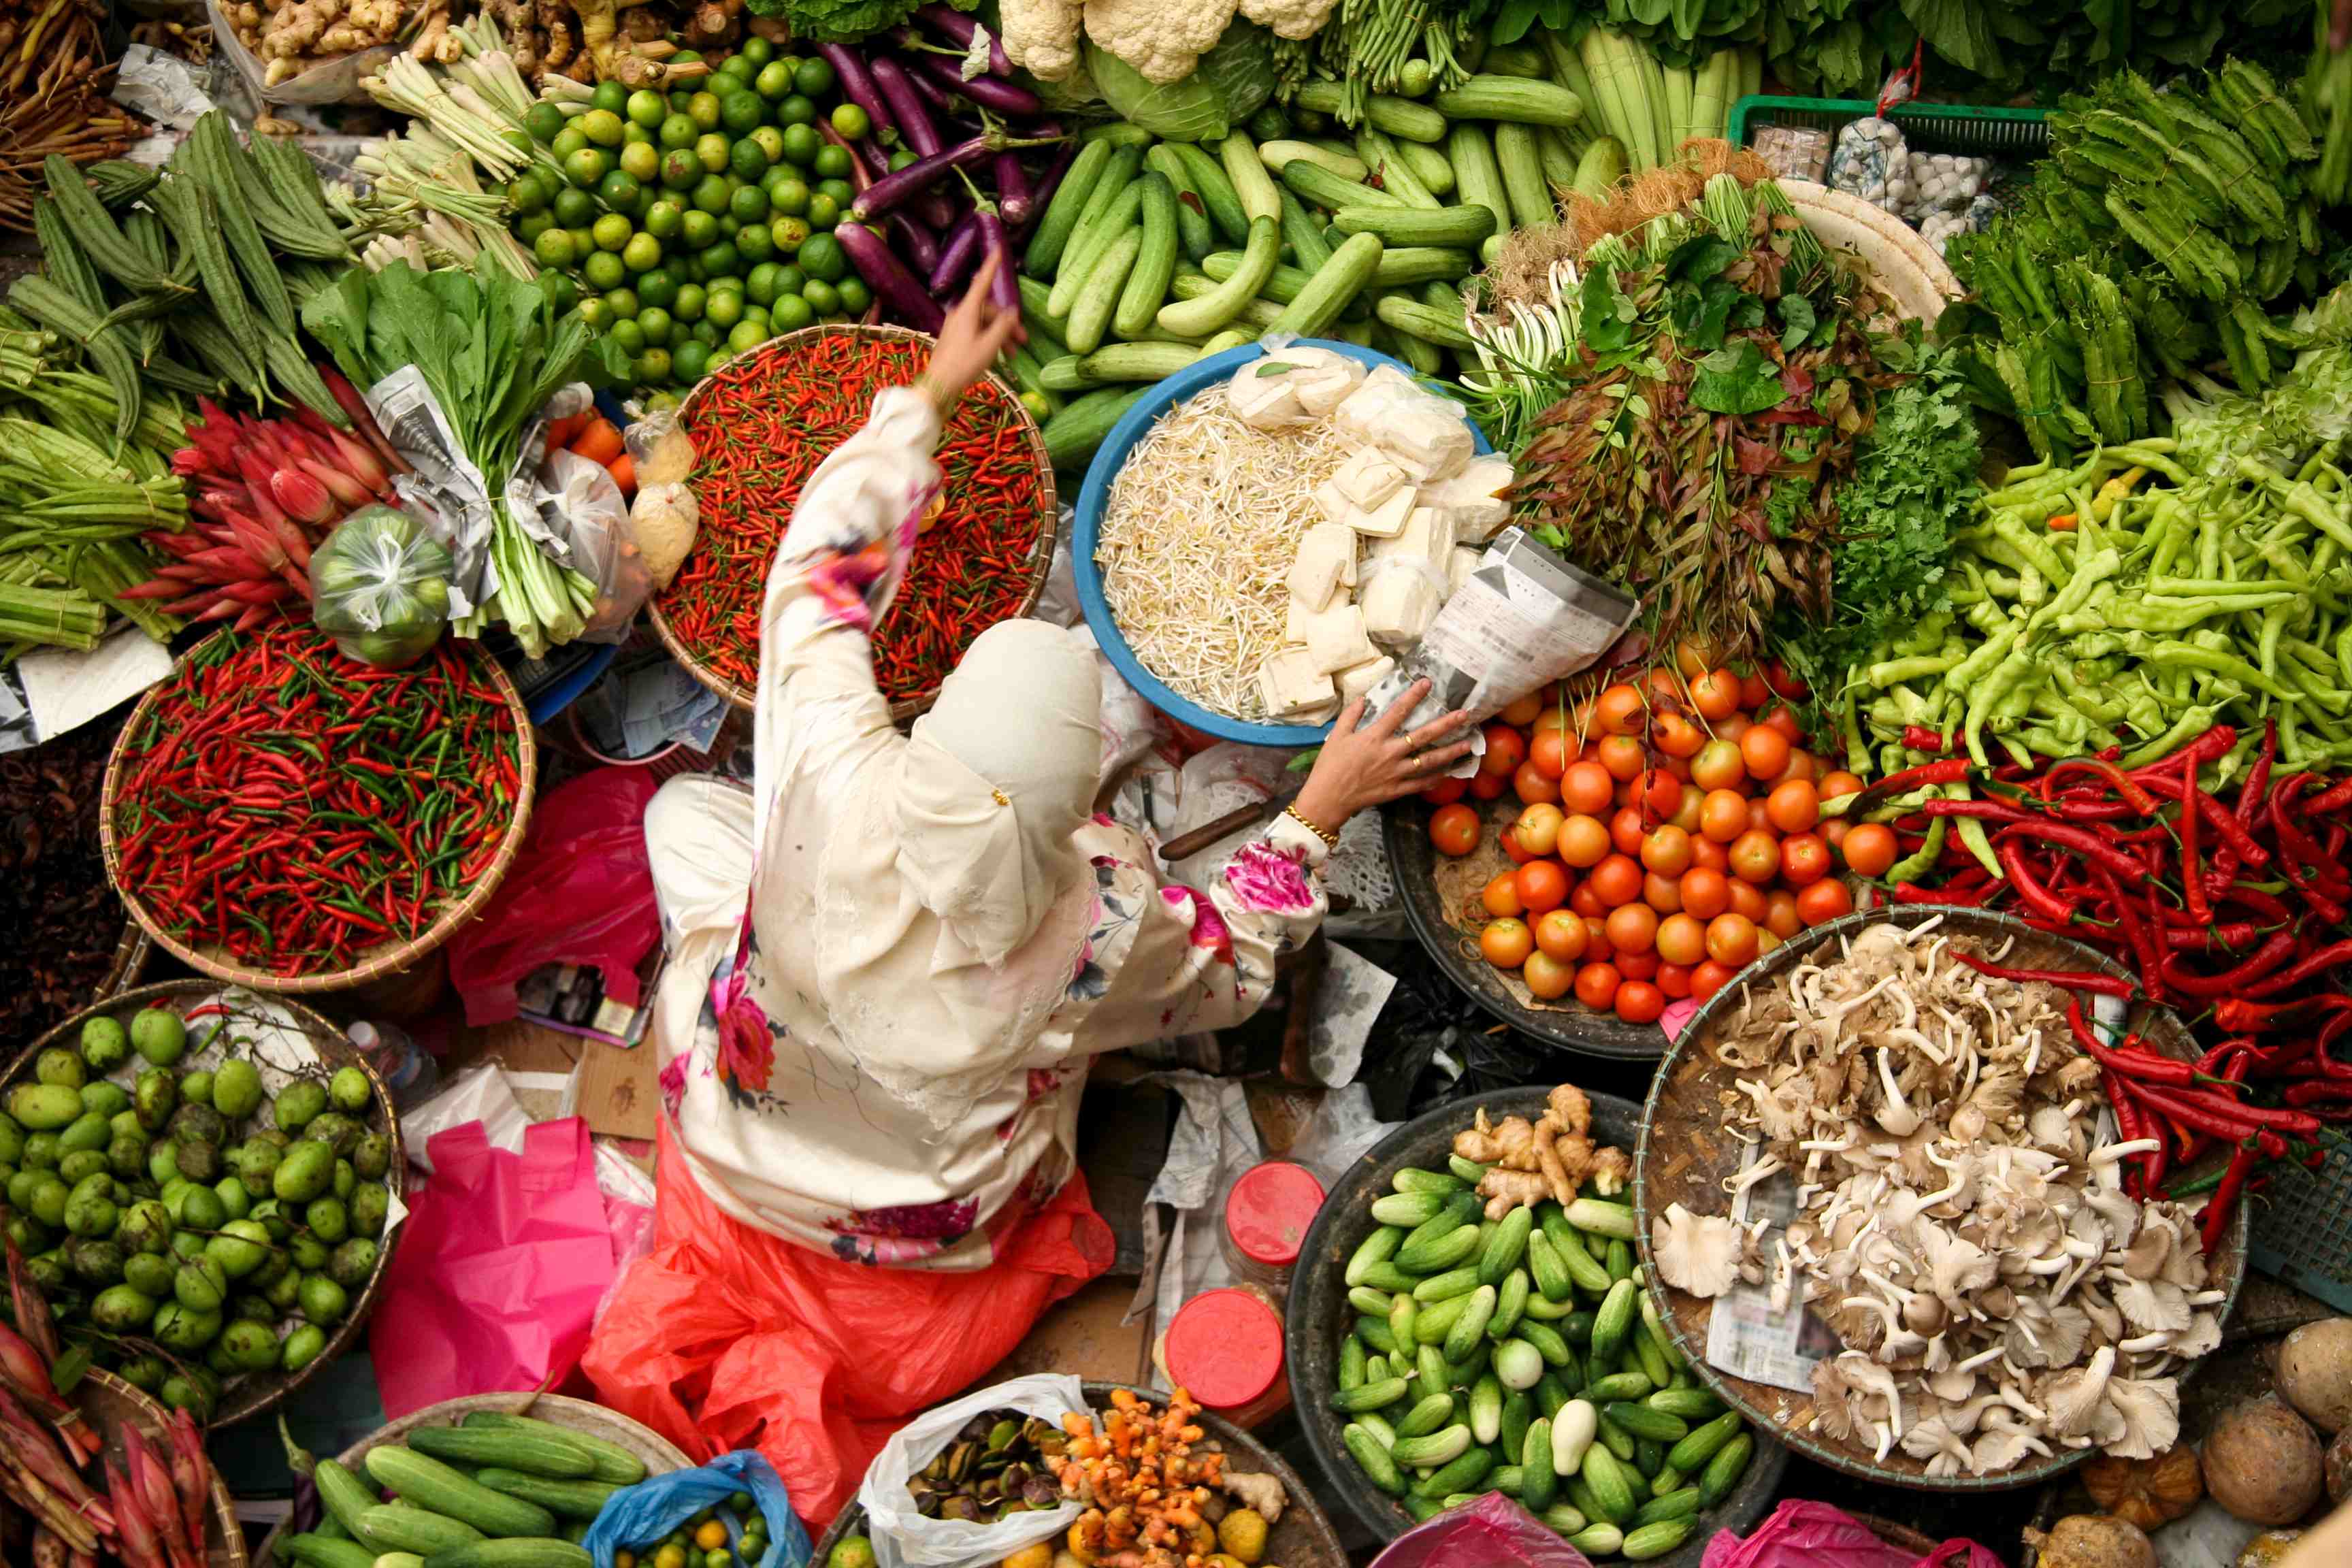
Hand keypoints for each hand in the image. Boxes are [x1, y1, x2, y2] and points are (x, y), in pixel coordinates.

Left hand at [919, 253, 1023, 408]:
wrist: (939, 384)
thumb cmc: (964, 364)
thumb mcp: (989, 346)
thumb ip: (1003, 327)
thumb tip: (1012, 312)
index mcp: (968, 311)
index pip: (982, 282)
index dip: (991, 266)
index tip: (997, 249)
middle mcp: (961, 314)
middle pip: (990, 310)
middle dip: (1007, 323)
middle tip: (1023, 340)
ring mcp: (957, 326)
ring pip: (985, 323)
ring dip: (1001, 335)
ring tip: (1013, 354)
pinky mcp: (956, 337)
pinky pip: (977, 331)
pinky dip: (990, 339)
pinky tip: (1000, 355)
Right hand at [1291, 680, 1475, 834]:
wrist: (1327, 798)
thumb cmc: (1329, 766)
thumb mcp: (1336, 736)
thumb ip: (1350, 715)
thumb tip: (1363, 698)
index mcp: (1374, 737)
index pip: (1398, 711)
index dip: (1414, 695)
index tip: (1427, 683)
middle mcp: (1390, 753)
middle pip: (1423, 736)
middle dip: (1445, 724)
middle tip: (1464, 715)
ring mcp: (1395, 773)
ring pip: (1428, 761)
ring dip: (1449, 752)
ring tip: (1467, 745)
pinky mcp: (1396, 789)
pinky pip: (1419, 784)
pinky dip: (1434, 779)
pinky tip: (1448, 773)